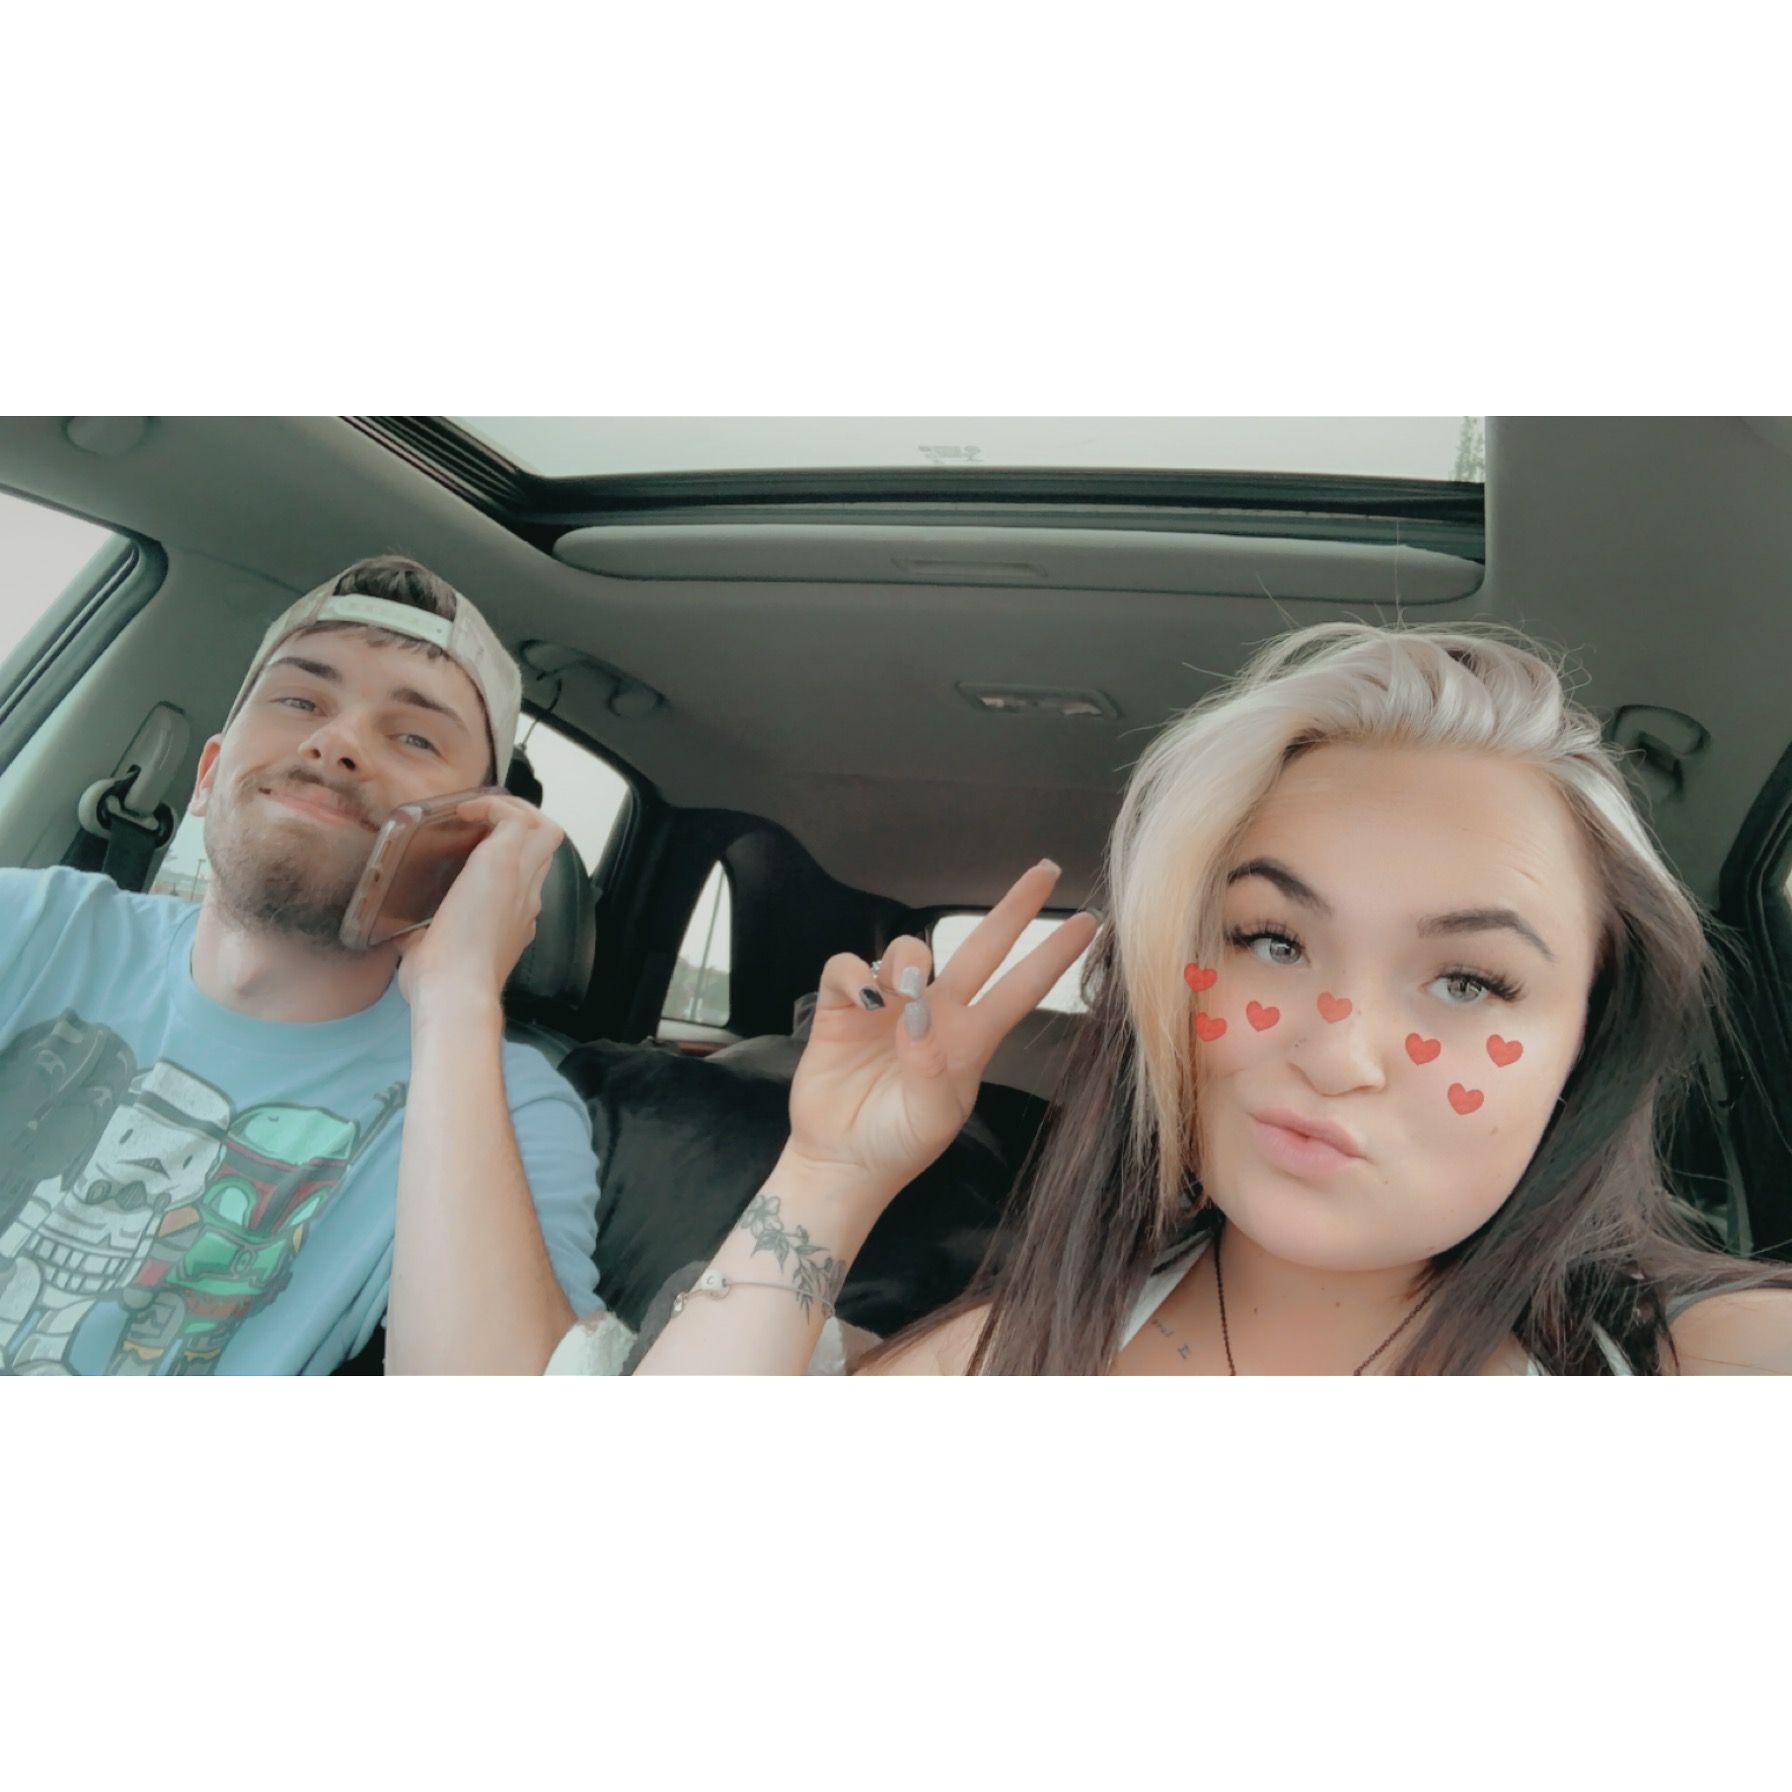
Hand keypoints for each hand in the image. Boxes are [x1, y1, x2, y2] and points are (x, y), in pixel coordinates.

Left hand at [393, 793, 564, 1009]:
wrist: (456, 991)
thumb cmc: (442, 985)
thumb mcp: (431, 956)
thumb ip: (422, 939)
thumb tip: (399, 932)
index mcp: (514, 922)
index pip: (528, 880)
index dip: (510, 859)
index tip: (475, 851)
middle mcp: (526, 899)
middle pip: (546, 848)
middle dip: (520, 827)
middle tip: (482, 823)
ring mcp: (521, 881)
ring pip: (544, 829)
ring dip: (514, 812)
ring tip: (478, 811)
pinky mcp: (505, 863)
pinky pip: (515, 818)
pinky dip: (492, 806)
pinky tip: (464, 811)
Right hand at [783, 860, 1099, 1214]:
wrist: (843, 1163)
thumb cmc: (898, 1143)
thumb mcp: (931, 1118)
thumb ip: (932, 1070)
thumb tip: (919, 1016)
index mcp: (968, 1040)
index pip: (1019, 988)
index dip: (1052, 956)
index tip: (1089, 925)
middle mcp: (934, 1013)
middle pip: (980, 948)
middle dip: (1014, 909)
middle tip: (1046, 870)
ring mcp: (889, 1006)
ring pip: (908, 949)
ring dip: (908, 958)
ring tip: (900, 992)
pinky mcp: (843, 1009)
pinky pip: (848, 968)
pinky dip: (855, 974)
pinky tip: (862, 998)